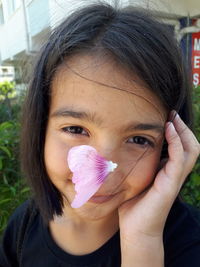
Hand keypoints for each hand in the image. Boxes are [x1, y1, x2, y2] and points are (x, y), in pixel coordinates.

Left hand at [118, 112, 199, 265]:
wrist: (136, 229)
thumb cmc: (134, 205)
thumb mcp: (137, 179)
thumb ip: (140, 166)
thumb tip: (128, 149)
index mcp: (168, 172)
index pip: (181, 147)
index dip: (177, 131)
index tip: (166, 116)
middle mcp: (175, 174)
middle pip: (190, 145)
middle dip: (183, 128)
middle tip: (172, 113)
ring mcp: (175, 178)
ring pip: (190, 149)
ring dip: (182, 131)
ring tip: (172, 117)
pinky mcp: (170, 183)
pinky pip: (178, 158)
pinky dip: (176, 141)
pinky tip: (168, 129)